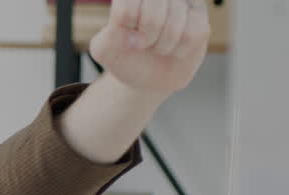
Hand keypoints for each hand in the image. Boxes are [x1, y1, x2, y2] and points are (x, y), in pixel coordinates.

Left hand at [89, 0, 210, 97]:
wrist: (146, 77)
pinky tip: (174, 49)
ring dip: (163, 45)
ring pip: (175, 22)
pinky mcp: (200, 16)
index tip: (125, 35)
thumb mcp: (104, 50)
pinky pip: (193, 33)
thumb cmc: (124, 57)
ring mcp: (181, 2)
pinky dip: (179, 49)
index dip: (127, 26)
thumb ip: (108, 38)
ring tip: (157, 46)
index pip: (128, 6)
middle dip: (146, 36)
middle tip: (143, 44)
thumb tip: (132, 35)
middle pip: (153, 9)